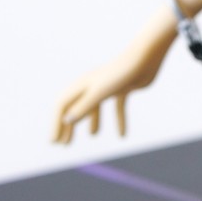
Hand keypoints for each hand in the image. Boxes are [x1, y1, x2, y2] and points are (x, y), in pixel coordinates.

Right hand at [52, 32, 173, 143]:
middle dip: (69, 125)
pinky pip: (118, 107)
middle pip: (75, 107)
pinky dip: (119, 120)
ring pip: (96, 107)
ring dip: (93, 121)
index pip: (62, 105)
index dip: (56, 123)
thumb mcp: (100, 92)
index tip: (55, 142)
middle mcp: (93, 85)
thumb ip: (84, 106)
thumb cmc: (121, 72)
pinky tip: (123, 135)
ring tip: (93, 135)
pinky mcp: (124, 89)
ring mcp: (108, 87)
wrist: (146, 56)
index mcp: (83, 85)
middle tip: (65, 144)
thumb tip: (67, 121)